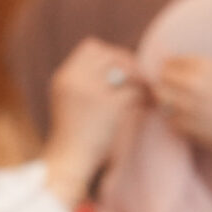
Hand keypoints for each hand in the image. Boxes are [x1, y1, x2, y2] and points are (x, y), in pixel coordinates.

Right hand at [42, 39, 149, 206]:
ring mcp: (89, 92)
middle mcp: (73, 80)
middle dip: (129, 65)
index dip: (110, 54)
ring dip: (139, 79)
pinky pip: (134, 91)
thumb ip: (86, 80)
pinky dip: (144, 97)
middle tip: (141, 81)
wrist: (67, 163)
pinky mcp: (107, 106)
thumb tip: (121, 64)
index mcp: (63, 77)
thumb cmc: (73, 136)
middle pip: (109, 54)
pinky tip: (147, 107)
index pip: (91, 47)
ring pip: (125, 69)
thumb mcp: (70, 101)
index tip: (121, 71)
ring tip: (146, 93)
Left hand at [154, 55, 211, 171]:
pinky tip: (197, 123)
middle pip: (160, 80)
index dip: (169, 70)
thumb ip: (197, 71)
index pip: (169, 62)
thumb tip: (166, 67)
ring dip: (169, 104)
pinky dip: (178, 123)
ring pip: (161, 101)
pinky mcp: (183, 125)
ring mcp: (186, 105)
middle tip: (177, 94)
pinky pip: (170, 121)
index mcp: (205, 66)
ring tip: (189, 108)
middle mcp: (193, 83)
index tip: (174, 76)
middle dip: (164, 86)